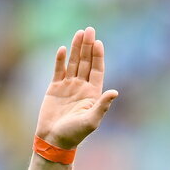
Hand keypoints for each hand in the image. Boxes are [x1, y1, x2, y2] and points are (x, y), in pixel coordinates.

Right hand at [35, 26, 118, 149]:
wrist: (54, 140)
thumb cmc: (74, 134)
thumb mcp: (91, 120)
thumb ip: (102, 105)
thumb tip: (115, 92)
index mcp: (93, 94)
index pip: (97, 70)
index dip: (98, 56)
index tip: (98, 42)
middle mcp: (82, 88)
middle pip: (86, 62)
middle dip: (88, 46)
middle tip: (89, 29)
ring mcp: (68, 87)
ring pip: (73, 63)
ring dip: (76, 49)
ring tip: (79, 33)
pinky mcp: (55, 88)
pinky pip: (58, 71)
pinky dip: (60, 60)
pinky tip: (62, 49)